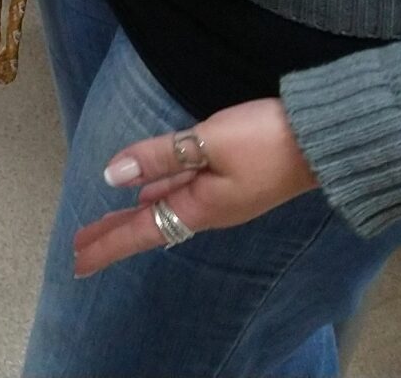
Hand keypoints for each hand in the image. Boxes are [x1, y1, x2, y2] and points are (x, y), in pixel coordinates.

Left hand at [72, 99, 319, 278]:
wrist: (324, 141)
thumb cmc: (267, 140)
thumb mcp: (208, 142)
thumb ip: (159, 156)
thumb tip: (113, 174)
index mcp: (199, 207)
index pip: (140, 229)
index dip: (106, 243)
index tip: (76, 260)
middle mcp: (207, 209)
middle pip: (148, 223)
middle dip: (113, 233)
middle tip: (79, 246)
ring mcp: (220, 196)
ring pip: (162, 208)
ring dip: (131, 215)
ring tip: (105, 221)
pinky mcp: (231, 180)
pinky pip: (181, 192)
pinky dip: (156, 194)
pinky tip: (147, 190)